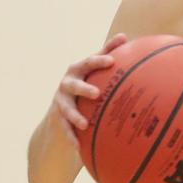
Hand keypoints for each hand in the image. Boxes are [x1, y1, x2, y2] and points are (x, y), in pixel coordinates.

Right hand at [50, 33, 127, 147]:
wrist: (60, 107)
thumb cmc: (84, 83)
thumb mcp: (93, 70)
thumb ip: (107, 52)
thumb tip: (124, 36)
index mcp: (78, 70)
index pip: (89, 62)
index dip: (99, 61)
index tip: (112, 62)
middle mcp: (66, 84)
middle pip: (73, 84)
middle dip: (83, 89)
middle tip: (97, 94)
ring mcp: (61, 102)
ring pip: (66, 108)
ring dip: (75, 116)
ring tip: (85, 124)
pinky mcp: (58, 119)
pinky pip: (64, 129)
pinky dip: (71, 137)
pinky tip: (78, 147)